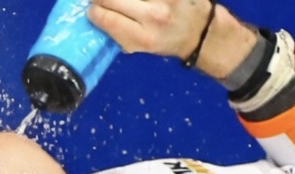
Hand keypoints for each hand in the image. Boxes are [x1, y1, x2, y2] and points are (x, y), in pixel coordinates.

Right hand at [87, 0, 257, 78]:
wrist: (201, 31)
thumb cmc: (167, 41)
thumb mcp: (142, 48)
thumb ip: (120, 34)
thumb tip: (97, 15)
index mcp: (143, 38)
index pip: (105, 18)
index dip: (94, 12)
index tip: (93, 10)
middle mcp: (154, 16)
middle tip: (100, 1)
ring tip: (120, 2)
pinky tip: (137, 1)